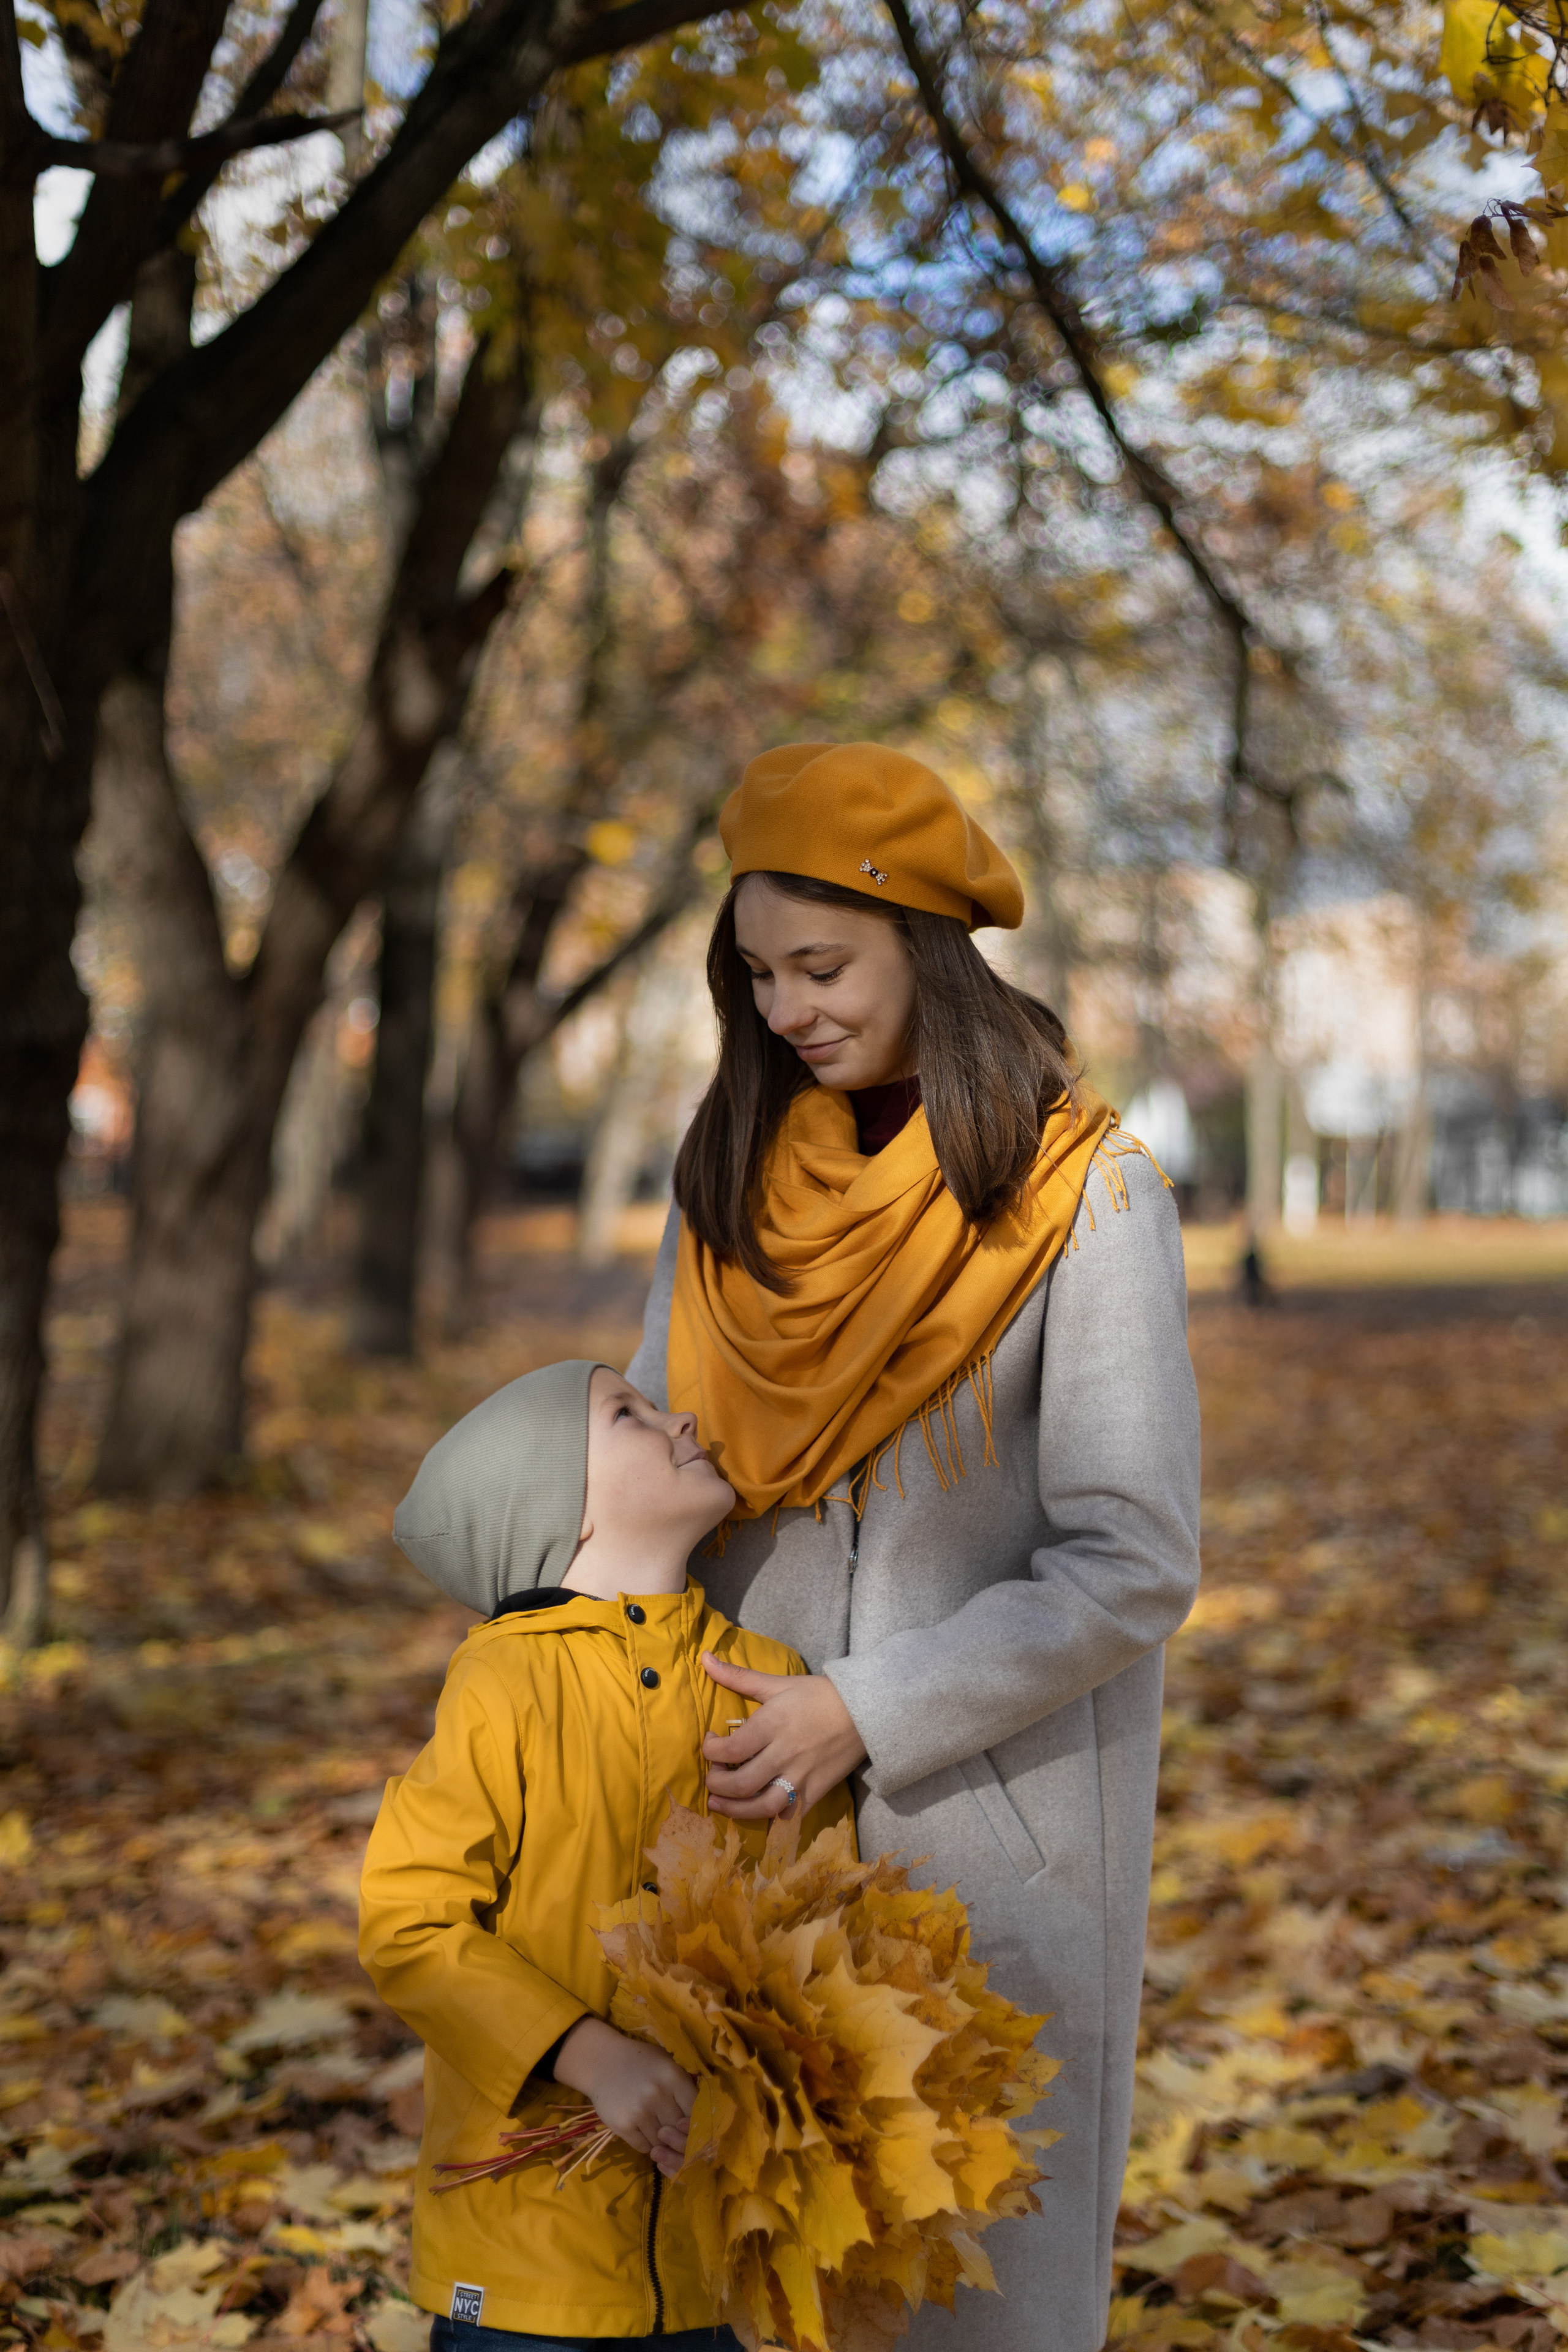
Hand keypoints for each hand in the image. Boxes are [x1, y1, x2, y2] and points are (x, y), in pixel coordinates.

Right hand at [552, 2016, 693, 2177]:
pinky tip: (643, 2131)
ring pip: (663, 2143)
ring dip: (663, 2142)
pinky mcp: (623, 2125)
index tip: (695, 2127)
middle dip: (680, 2136)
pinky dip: (647, 2145)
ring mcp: (639, 2112)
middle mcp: (658, 2095)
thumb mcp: (667, 2064)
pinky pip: (644, 2147)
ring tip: (658, 2129)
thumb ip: (685, 2087)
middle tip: (677, 2133)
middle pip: (680, 2131)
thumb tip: (705, 2119)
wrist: (601, 2062)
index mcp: (673, 2077)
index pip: (697, 2112)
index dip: (698, 2123)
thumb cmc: (641, 2062)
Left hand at [701, 1653, 867, 1819]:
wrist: (865, 1711)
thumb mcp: (778, 1682)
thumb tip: (703, 1657)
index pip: (730, 1749)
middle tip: (712, 1778)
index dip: (710, 1751)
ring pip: (762, 1807)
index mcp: (772, 1724)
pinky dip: (772, 1818)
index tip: (710, 1744)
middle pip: (741, 1783)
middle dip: (717, 1785)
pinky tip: (759, 1811)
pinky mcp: (816, 1792)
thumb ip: (738, 1676)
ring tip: (721, 1804)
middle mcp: (785, 1754)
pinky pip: (790, 1815)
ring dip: (735, 1810)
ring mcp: (802, 1777)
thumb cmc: (818, 1694)